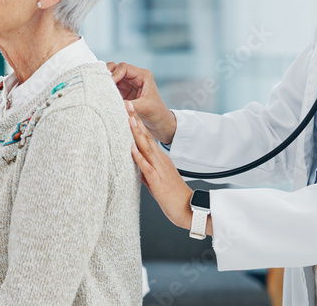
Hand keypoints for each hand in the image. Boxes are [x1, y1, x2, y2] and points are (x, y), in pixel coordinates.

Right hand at [107, 61, 176, 143]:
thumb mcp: (144, 108)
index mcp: (143, 76)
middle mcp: (134, 77)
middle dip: (107, 75)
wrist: (160, 123)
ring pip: (111, 77)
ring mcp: (128, 84)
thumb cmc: (157, 113)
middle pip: (115, 68)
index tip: (108, 83)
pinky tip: (102, 95)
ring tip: (99, 90)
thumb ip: (129, 105)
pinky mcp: (123, 92)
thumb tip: (113, 103)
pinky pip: (111, 87)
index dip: (114, 73)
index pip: (124, 67)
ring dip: (105, 82)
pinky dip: (106, 90)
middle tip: (100, 84)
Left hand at [128, 101, 200, 232]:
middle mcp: (161, 161)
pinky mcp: (158, 182)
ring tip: (130, 119)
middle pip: (146, 138)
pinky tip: (132, 149)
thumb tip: (135, 165)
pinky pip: (147, 168)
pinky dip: (139, 158)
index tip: (130, 112)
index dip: (138, 124)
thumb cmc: (173, 198)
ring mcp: (160, 170)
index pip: (147, 138)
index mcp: (161, 160)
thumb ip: (146, 172)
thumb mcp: (156, 182)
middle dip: (136, 121)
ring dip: (137, 133)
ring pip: (146, 148)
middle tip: (128, 105)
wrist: (189, 211)